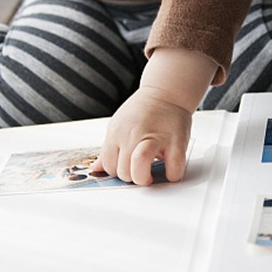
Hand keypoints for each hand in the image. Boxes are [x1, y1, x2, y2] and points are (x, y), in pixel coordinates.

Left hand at [91, 48, 216, 185]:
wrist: (166, 92)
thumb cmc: (143, 112)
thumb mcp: (118, 126)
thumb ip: (108, 150)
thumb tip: (96, 169)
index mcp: (116, 133)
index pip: (109, 166)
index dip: (118, 172)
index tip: (127, 170)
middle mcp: (132, 135)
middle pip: (123, 172)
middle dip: (132, 177)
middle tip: (140, 171)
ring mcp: (154, 138)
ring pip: (139, 171)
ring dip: (144, 179)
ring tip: (150, 175)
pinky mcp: (176, 141)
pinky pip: (172, 169)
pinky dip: (171, 176)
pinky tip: (169, 169)